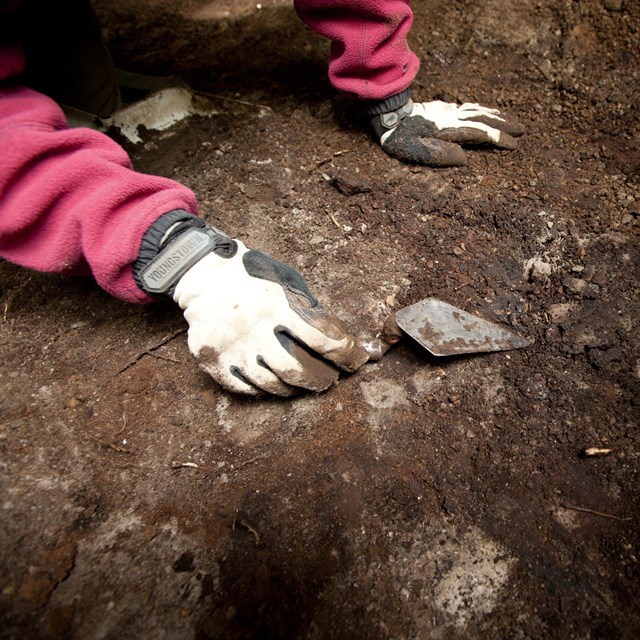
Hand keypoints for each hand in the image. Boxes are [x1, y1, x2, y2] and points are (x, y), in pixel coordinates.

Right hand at [173, 240, 368, 395]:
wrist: (206, 277)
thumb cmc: (255, 278)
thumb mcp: (288, 282)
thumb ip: (310, 310)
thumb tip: (340, 341)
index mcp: (277, 305)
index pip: (322, 339)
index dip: (346, 354)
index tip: (358, 360)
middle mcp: (254, 328)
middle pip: (297, 370)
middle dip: (322, 379)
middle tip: (330, 378)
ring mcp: (231, 347)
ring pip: (272, 384)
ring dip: (295, 388)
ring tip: (303, 381)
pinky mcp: (213, 360)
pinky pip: (245, 388)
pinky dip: (264, 389)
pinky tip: (274, 381)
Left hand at [372, 99, 524, 166]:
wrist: (389, 115)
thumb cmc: (400, 137)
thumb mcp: (415, 150)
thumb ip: (439, 154)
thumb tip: (464, 158)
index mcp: (449, 129)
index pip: (480, 133)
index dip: (499, 139)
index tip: (514, 145)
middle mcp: (453, 117)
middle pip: (484, 119)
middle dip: (505, 125)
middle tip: (522, 131)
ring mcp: (449, 111)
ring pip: (479, 111)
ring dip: (498, 115)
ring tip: (513, 121)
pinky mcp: (444, 108)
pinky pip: (470, 107)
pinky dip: (484, 109)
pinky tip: (489, 112)